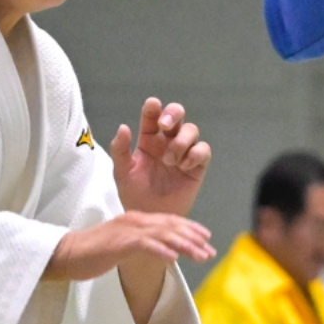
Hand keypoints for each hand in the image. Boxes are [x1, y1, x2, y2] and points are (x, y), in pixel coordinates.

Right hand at [44, 213, 214, 282]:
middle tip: (210, 250)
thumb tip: (162, 252)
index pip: (168, 220)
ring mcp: (126, 230)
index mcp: (135, 219)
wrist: (66, 253)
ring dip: (185, 245)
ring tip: (201, 255)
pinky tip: (174, 258)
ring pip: (163, 233)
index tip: (206, 238)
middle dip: (193, 238)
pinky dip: (161, 249)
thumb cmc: (92, 252)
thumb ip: (141, 244)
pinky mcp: (118, 242)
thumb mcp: (122, 245)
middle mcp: (134, 220)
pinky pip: (145, 244)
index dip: (189, 228)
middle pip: (171, 225)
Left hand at [113, 98, 209, 217]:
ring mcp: (183, 152)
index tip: (152, 106)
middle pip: (178, 114)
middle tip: (164, 126)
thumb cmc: (134, 194)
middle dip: (174, 114)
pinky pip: (203, 150)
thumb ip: (120, 150)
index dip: (153, 107)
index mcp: (148, 139)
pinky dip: (195, 154)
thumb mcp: (122, 172)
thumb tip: (124, 127)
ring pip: (191, 130)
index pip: (152, 116)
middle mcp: (167, 141)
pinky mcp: (197, 166)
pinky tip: (183, 166)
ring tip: (169, 161)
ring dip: (181, 141)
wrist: (150, 216)